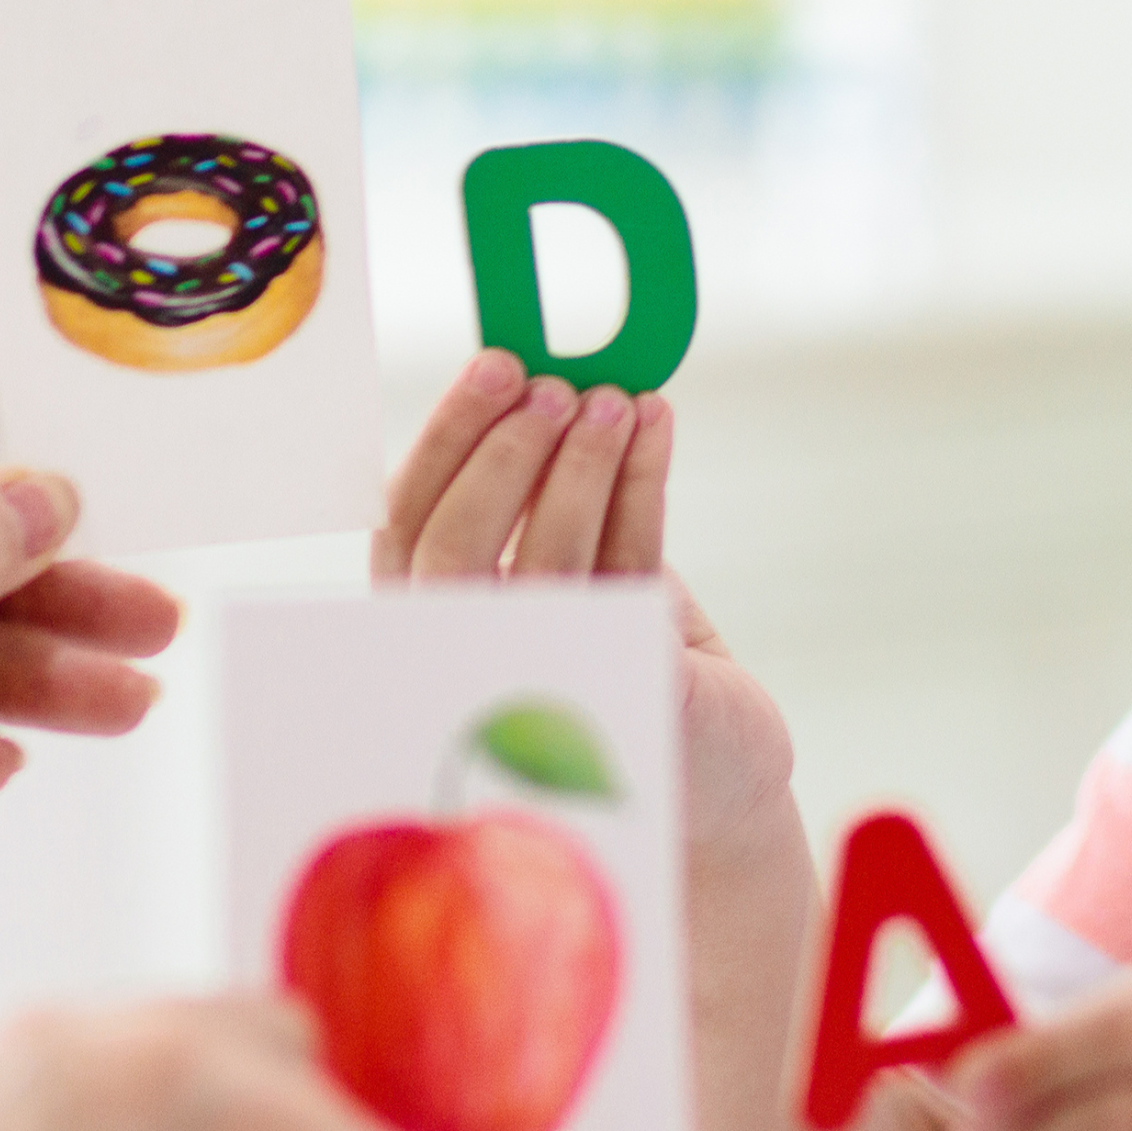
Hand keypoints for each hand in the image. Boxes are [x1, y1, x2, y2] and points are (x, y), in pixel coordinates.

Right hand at [374, 351, 792, 848]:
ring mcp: (550, 687)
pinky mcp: (631, 692)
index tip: (496, 365)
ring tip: (614, 398)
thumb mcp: (576, 574)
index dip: (448, 441)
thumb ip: (541, 502)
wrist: (721, 766)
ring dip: (578, 464)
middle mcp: (476, 666)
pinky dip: (642, 486)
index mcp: (442, 627)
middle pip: (455, 552)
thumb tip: (541, 382)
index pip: (410, 530)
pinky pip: (631, 570)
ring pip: (545, 560)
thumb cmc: (632, 661)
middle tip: (552, 386)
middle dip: (503, 453)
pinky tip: (655, 426)